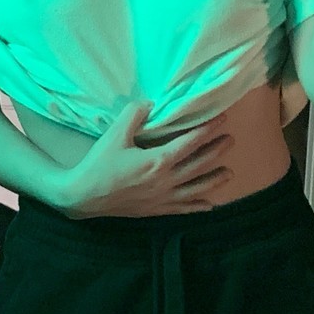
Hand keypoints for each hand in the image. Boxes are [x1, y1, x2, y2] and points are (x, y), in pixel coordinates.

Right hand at [54, 101, 234, 218]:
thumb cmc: (99, 164)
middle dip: (216, 152)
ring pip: (196, 189)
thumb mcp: (115, 134)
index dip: (208, 130)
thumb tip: (150, 103)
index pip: (190, 142)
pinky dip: (198, 208)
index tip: (221, 120)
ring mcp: (162, 198)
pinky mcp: (155, 210)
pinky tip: (210, 206)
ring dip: (214, 180)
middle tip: (230, 141)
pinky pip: (182, 210)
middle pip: (199, 165)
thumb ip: (134, 115)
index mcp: (158, 161)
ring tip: (229, 172)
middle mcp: (165, 181)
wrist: (83, 196)